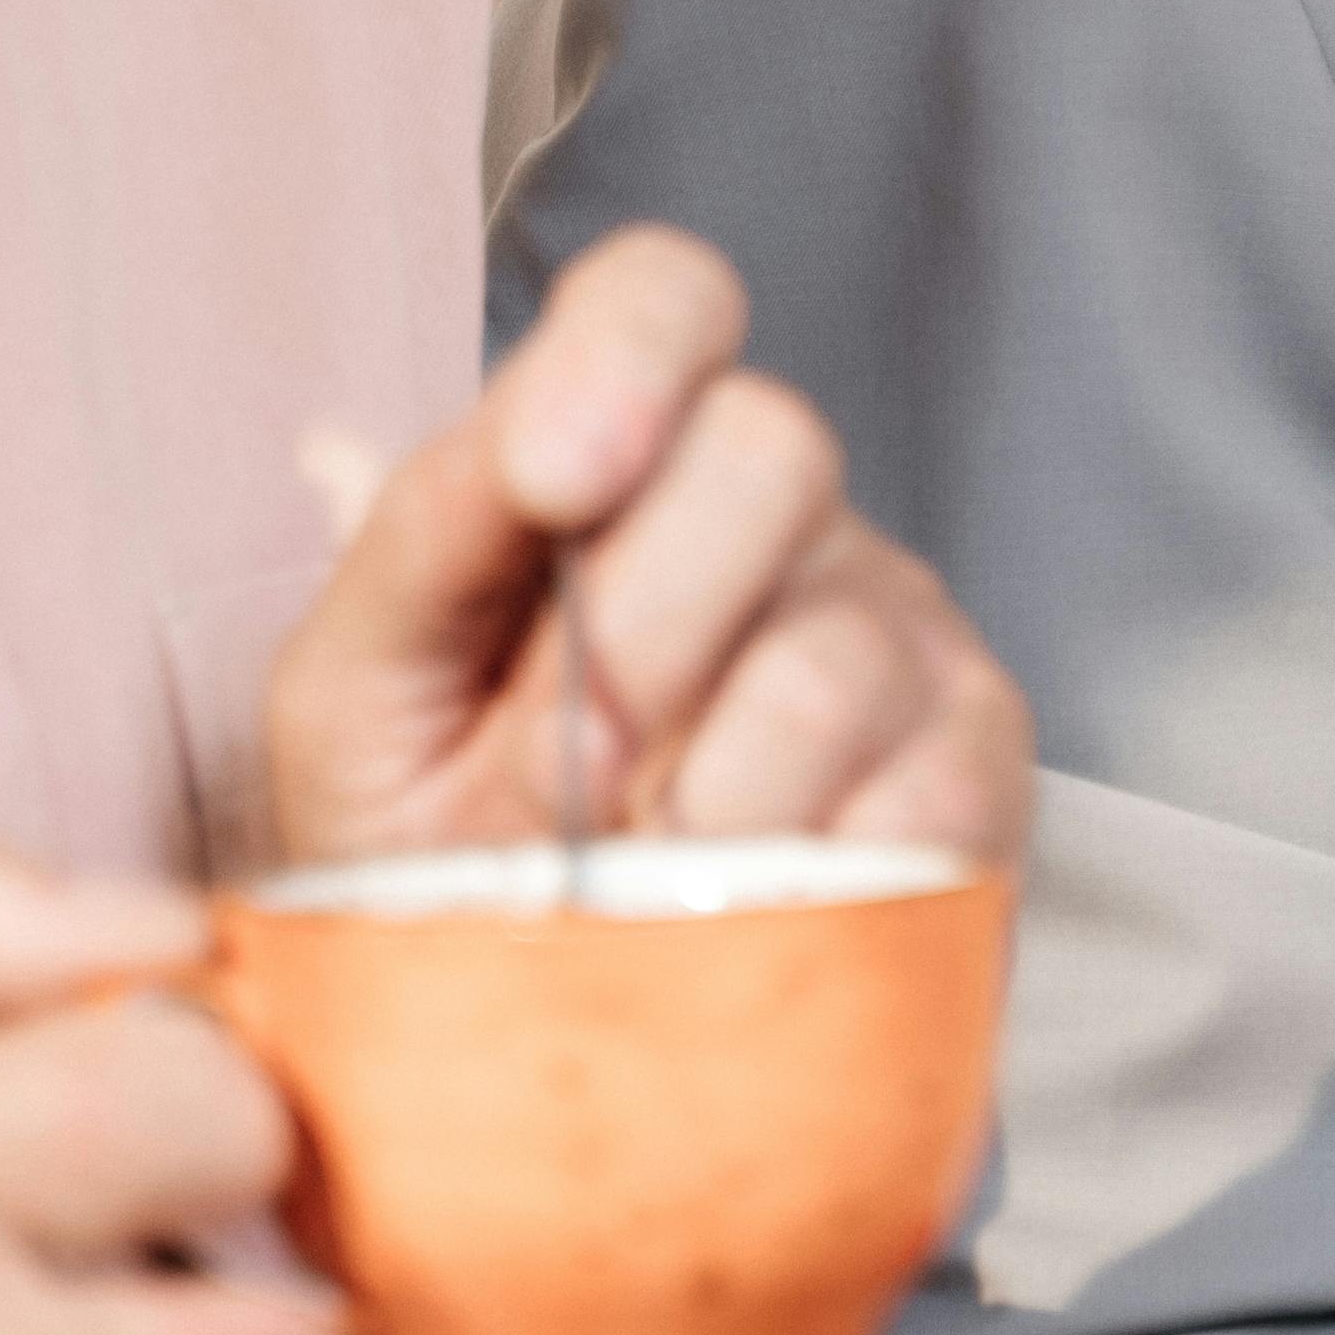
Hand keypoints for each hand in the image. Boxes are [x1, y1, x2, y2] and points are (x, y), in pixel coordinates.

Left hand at [265, 226, 1030, 870]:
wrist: (540, 1036)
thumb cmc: (437, 846)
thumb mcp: (358, 695)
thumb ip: (416, 551)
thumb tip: (480, 468)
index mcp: (623, 450)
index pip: (664, 297)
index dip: (624, 361)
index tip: (553, 485)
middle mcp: (778, 505)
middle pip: (772, 447)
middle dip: (637, 634)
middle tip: (569, 776)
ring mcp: (895, 623)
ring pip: (828, 656)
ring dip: (700, 802)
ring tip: (642, 874)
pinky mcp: (976, 763)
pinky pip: (919, 797)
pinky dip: (803, 879)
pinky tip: (748, 908)